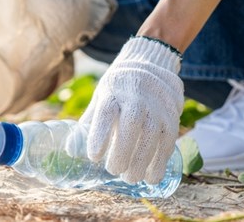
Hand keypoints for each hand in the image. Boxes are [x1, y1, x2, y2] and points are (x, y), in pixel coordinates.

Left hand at [80, 37, 183, 183]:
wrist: (151, 65)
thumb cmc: (118, 90)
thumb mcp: (101, 98)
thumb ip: (88, 123)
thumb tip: (70, 150)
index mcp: (113, 91)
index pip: (106, 111)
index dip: (100, 134)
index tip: (94, 156)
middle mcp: (136, 96)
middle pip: (132, 123)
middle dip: (123, 151)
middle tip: (114, 171)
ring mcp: (156, 105)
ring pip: (152, 133)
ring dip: (142, 160)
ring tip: (131, 178)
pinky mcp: (172, 115)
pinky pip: (168, 140)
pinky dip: (160, 161)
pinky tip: (151, 177)